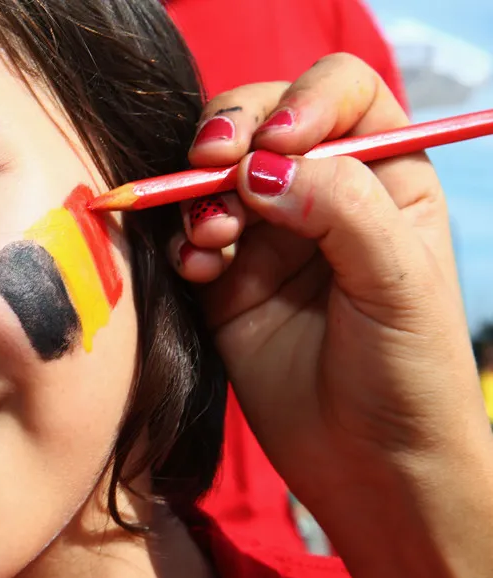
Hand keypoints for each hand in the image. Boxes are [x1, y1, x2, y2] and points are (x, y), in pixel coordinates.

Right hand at [169, 53, 492, 577]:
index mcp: (386, 179)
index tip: (277, 142)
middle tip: (213, 165)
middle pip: (263, 122)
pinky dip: (183, 242)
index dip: (304, 100)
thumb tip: (262, 166)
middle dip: (230, 133)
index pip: (341, 96)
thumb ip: (340, 208)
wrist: (369, 465)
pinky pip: (188, 237)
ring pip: (214, 178)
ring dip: (200, 195)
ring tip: (213, 241)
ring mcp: (268, 238)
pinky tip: (199, 269)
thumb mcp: (398, 281)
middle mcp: (322, 198)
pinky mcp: (225, 281)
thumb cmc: (410, 375)